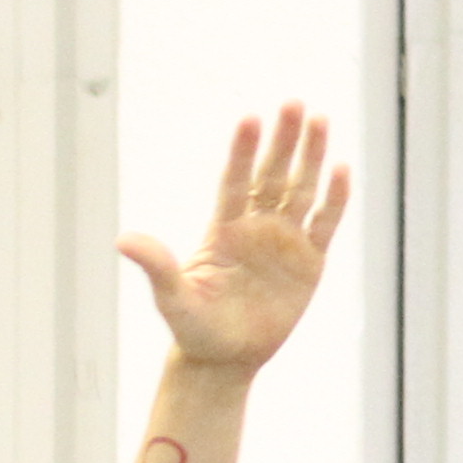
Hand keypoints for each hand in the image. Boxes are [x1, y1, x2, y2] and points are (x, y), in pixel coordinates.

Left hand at [126, 107, 346, 378]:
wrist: (224, 359)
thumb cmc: (194, 329)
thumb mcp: (172, 298)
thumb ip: (156, 266)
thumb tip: (123, 240)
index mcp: (222, 231)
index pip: (234, 181)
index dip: (242, 151)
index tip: (250, 118)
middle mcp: (255, 228)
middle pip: (272, 175)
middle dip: (283, 140)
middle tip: (293, 103)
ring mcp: (285, 241)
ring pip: (301, 189)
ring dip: (311, 155)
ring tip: (318, 118)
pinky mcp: (310, 260)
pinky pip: (325, 222)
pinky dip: (334, 197)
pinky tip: (340, 167)